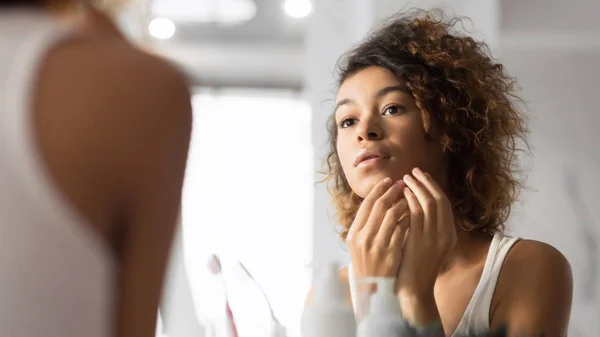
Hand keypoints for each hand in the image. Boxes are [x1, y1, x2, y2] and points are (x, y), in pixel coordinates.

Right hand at [347, 177, 409, 279]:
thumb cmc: (367, 263)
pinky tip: (414, 214)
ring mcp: (377, 246)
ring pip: (392, 216)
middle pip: (379, 206)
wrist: (373, 289)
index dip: (378, 190)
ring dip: (402, 203)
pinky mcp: (391, 253)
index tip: (389, 180)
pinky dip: (408, 219)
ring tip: (410, 197)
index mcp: (354, 234)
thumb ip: (365, 224)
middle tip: (403, 183)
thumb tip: (379, 199)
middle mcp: (363, 238)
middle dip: (392, 192)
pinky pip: (402, 230)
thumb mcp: (359, 244)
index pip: (366, 205)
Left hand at [397, 167, 456, 327]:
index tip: (422, 176)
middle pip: (439, 200)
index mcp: (449, 235)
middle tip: (413, 171)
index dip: (433, 187)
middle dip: (426, 183)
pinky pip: (417, 214)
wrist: (413, 289)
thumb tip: (414, 204)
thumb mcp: (425, 245)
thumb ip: (425, 227)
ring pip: (429, 203)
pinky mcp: (421, 241)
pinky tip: (402, 194)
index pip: (444, 204)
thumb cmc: (415, 267)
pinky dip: (411, 201)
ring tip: (405, 179)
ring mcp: (434, 238)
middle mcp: (445, 234)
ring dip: (417, 188)